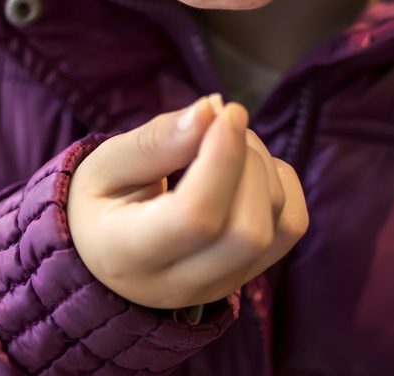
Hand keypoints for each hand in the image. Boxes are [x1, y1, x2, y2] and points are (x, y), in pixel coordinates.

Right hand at [66, 95, 308, 309]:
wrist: (103, 252)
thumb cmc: (101, 200)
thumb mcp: (106, 164)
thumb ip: (155, 141)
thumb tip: (211, 110)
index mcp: (129, 256)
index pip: (195, 218)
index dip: (221, 159)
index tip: (226, 111)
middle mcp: (180, 284)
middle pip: (246, 230)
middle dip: (246, 160)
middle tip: (219, 122)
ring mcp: (222, 284)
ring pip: (275, 226)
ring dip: (263, 165)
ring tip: (225, 139)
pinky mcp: (250, 273)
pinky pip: (292, 225)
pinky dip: (283, 183)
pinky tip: (246, 167)